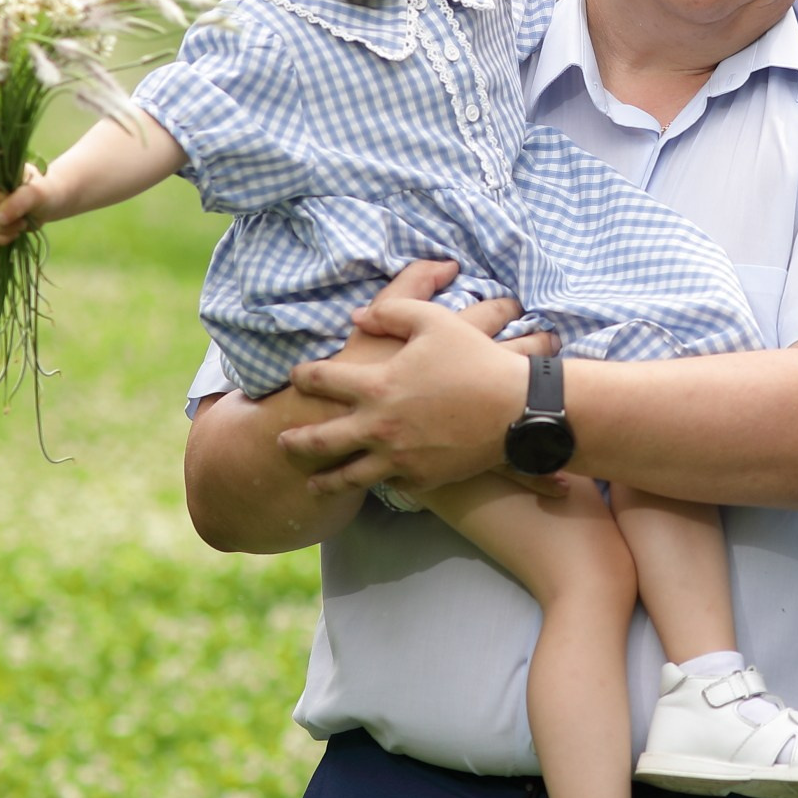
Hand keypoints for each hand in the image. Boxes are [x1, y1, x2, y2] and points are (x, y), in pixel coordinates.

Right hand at [0, 165, 49, 245]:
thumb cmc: (43, 192)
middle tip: (24, 219)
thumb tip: (0, 218)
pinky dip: (0, 238)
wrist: (48, 204)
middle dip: (5, 218)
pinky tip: (15, 235)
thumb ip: (19, 201)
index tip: (18, 204)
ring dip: (5, 230)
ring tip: (23, 224)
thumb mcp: (37, 193)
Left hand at [278, 261, 540, 498]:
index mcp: (377, 386)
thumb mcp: (433, 321)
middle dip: (296, 441)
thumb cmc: (475, 360)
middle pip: (320, 440)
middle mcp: (379, 427)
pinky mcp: (421, 479)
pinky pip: (391, 485)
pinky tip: (372, 482)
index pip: (322, 380)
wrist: (515, 410)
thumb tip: (357, 317)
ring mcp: (398, 458)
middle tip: (282, 442)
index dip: (303, 376)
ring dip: (325, 480)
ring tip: (313, 483)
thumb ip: (391, 312)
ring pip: (348, 476)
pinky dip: (379, 483)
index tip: (295, 376)